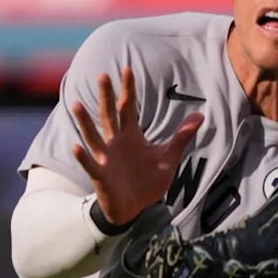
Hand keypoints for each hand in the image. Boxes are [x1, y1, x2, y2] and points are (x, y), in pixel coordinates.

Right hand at [71, 67, 203, 224]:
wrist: (134, 209)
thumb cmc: (147, 182)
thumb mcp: (169, 158)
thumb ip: (182, 137)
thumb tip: (201, 115)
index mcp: (131, 136)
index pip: (128, 108)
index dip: (128, 89)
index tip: (126, 68)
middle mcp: (115, 143)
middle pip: (109, 115)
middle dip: (106, 96)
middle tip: (102, 75)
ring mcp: (106, 159)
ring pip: (94, 137)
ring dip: (85, 122)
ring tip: (76, 105)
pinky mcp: (101, 176)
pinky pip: (90, 165)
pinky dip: (83, 157)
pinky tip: (75, 147)